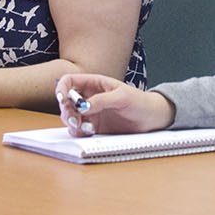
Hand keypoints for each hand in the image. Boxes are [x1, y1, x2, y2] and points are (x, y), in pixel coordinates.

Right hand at [55, 73, 172, 135]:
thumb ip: (101, 100)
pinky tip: (88, 132)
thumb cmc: (140, 102)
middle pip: (66, 102)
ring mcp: (91, 113)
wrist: (152, 118)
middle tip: (74, 119)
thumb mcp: (122, 97)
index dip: (62, 89)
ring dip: (71, 123)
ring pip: (70, 117)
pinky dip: (78, 132)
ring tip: (83, 127)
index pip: (69, 81)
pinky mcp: (94, 127)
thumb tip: (82, 106)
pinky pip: (79, 129)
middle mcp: (89, 98)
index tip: (63, 99)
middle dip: (66, 110)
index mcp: (94, 84)